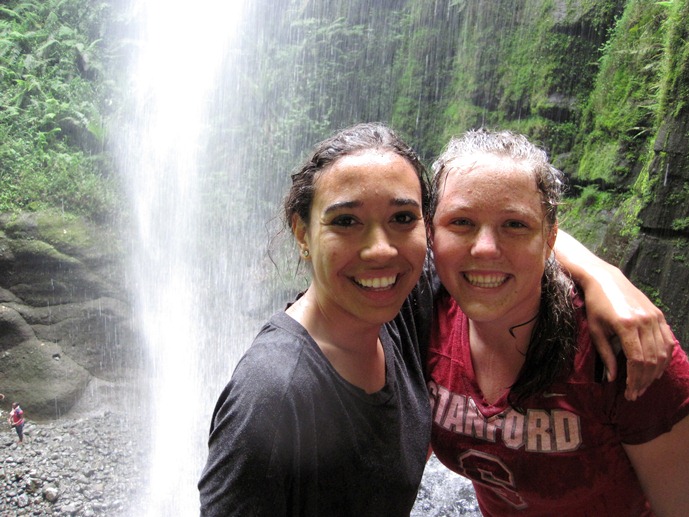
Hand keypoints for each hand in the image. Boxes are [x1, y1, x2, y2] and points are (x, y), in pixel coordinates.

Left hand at [584, 264, 675, 400]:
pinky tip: (657, 369)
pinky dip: (665, 357)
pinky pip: (667, 340)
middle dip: (645, 380)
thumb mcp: (595, 331)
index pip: (637, 360)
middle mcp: (643, 321)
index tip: (629, 393)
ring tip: (645, 384)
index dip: (635, 380)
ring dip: (655, 372)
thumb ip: (606, 355)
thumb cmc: (595, 306)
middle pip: (651, 359)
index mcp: (626, 325)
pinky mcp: (658, 315)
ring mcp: (654, 317)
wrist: (605, 280)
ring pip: (662, 352)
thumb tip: (613, 379)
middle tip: (636, 393)